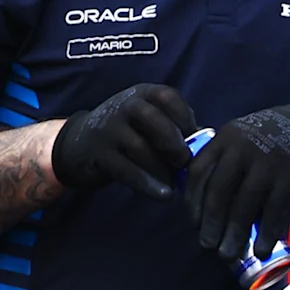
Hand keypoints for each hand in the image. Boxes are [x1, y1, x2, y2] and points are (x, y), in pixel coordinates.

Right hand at [50, 81, 197, 197]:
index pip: (168, 96)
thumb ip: (176, 127)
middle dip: (173, 143)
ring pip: (140, 148)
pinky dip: (148, 185)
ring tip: (173, 183)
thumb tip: (209, 144)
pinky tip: (164, 195)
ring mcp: (109, 129)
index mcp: (143, 94)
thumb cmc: (129, 134)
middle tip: (183, 162)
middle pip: (152, 119)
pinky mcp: (99, 154)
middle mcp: (124, 106)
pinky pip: (126, 170)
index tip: (194, 138)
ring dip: (162, 169)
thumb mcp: (150, 121)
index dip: (185, 118)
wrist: (81, 144)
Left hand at [183, 92, 289, 260]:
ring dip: (235, 233)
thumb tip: (215, 204)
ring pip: (244, 203)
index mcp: (226, 138)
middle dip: (211, 223)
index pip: (199, 171)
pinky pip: (273, 208)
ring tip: (230, 254)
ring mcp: (266, 159)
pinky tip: (261, 248)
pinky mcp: (289, 172)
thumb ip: (229, 161)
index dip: (193, 200)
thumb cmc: (281, 137)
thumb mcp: (247, 139)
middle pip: (218, 190)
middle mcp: (241, 147)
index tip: (194, 223)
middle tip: (208, 246)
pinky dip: (266, 231)